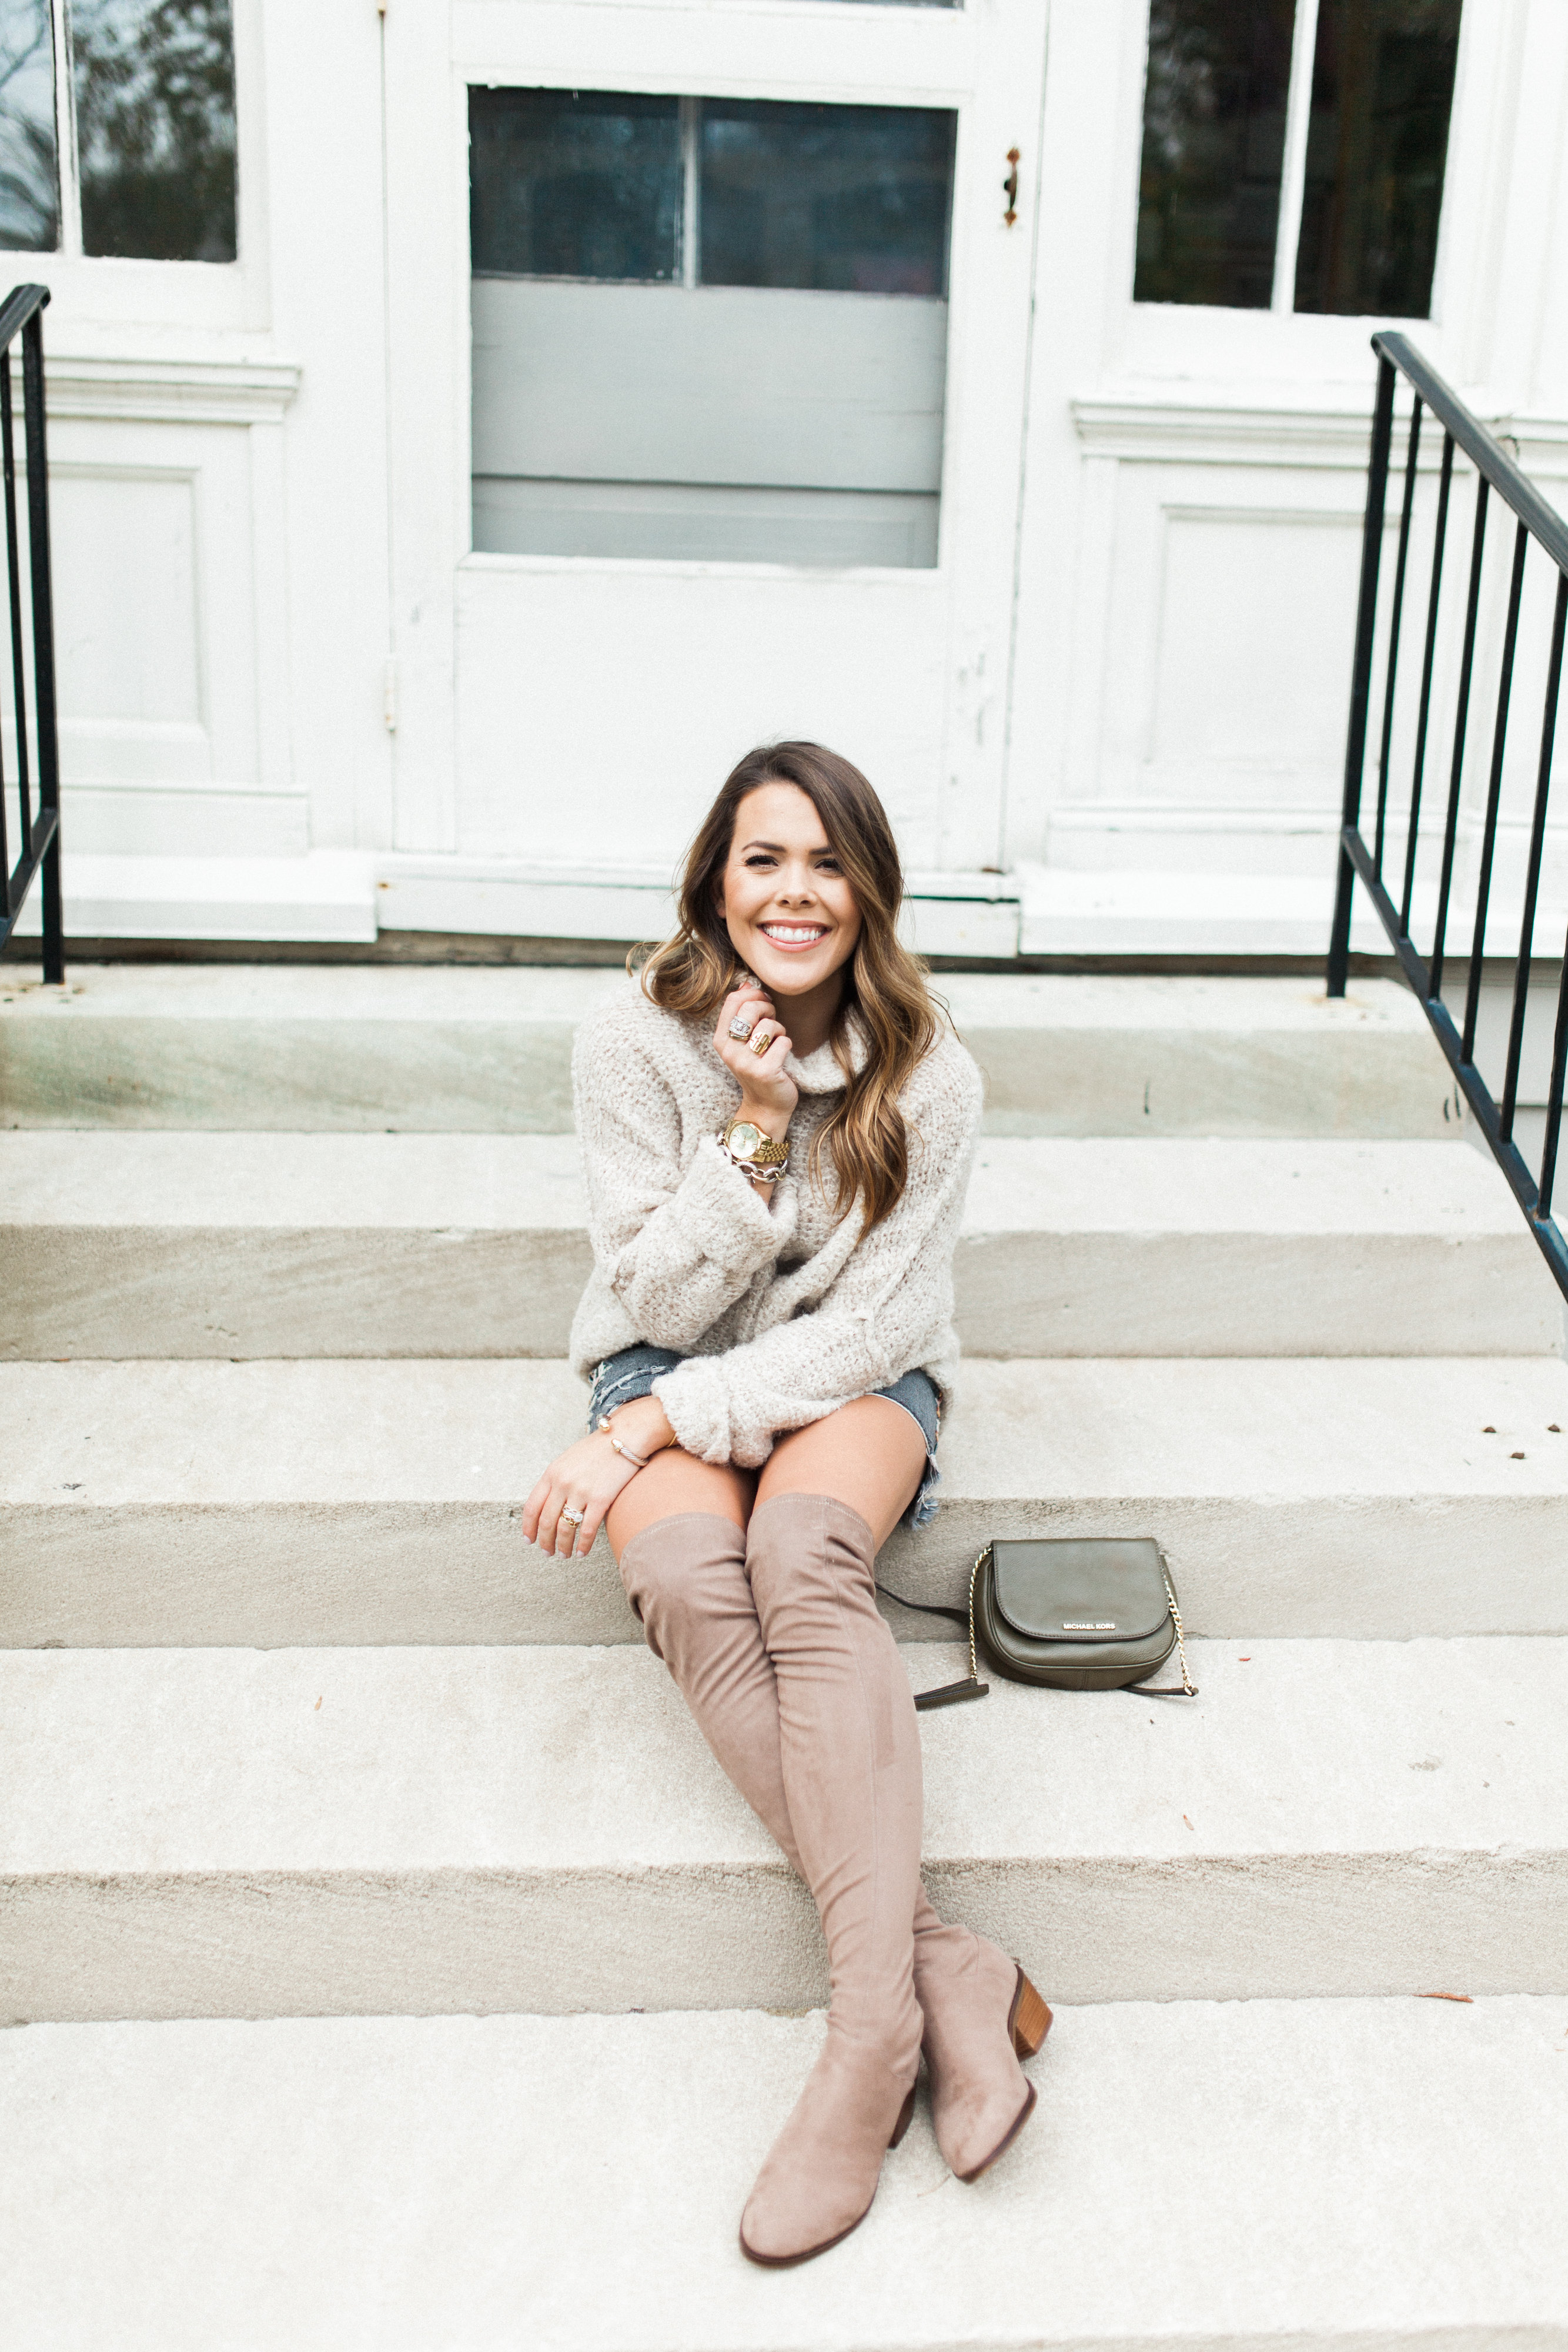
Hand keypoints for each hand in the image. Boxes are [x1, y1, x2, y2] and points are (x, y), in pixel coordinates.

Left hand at [520, 1397, 674, 1558]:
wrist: (625, 1437)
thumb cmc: (599, 1449)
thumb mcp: (569, 1459)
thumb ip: (557, 1479)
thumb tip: (550, 1503)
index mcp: (552, 1473)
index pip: (532, 1506)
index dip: (528, 1527)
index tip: (529, 1539)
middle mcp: (563, 1483)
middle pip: (546, 1521)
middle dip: (544, 1541)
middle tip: (547, 1552)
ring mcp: (581, 1492)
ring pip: (565, 1529)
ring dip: (562, 1546)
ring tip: (564, 1555)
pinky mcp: (600, 1499)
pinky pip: (587, 1530)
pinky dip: (583, 1545)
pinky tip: (582, 1553)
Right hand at [713, 981, 796, 1134]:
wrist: (766, 1105)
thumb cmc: (758, 1066)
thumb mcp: (744, 1040)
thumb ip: (743, 1013)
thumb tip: (746, 983)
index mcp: (720, 1039)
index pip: (733, 1000)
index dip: (754, 994)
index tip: (765, 1002)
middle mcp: (728, 1050)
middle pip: (750, 1008)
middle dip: (768, 1009)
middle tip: (773, 1021)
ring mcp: (745, 1062)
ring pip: (768, 1025)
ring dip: (779, 1030)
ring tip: (776, 1043)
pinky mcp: (764, 1071)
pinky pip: (783, 1042)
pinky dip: (787, 1045)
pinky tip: (782, 1057)